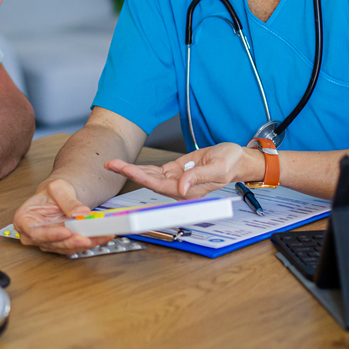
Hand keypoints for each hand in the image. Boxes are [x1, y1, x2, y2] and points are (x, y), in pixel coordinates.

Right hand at [12, 178, 115, 255]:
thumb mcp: (58, 188)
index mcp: (24, 219)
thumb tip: (80, 211)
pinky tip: (99, 237)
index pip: (35, 231)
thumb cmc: (52, 192)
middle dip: (72, 242)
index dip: (51, 234)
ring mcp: (46, 242)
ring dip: (84, 243)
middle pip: (52, 243)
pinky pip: (74, 247)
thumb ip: (68, 201)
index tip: (66, 232)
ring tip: (99, 236)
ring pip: (65, 247)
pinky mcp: (60, 245)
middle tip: (87, 238)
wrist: (59, 196)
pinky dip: (88, 242)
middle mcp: (32, 234)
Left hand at [104, 142, 260, 198]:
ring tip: (113, 164)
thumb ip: (198, 177)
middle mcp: (180, 187)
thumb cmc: (230, 163)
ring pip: (150, 176)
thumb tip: (181, 187)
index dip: (141, 177)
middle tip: (111, 164)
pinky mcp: (177, 171)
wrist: (237, 159)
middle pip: (149, 181)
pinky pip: (156, 170)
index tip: (126, 170)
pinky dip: (143, 167)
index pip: (159, 185)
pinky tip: (130, 165)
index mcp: (188, 190)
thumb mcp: (217, 167)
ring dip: (132, 170)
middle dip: (129, 172)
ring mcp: (177, 180)